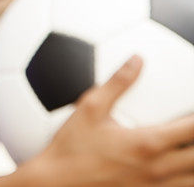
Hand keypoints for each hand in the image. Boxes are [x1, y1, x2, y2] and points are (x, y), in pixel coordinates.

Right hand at [30, 56, 193, 185]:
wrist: (56, 182)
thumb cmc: (71, 149)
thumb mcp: (90, 109)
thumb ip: (117, 83)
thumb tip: (136, 62)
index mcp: (147, 143)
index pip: (192, 129)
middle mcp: (157, 168)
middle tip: (193, 128)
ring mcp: (154, 186)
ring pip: (193, 180)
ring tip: (189, 147)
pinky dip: (184, 178)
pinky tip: (179, 168)